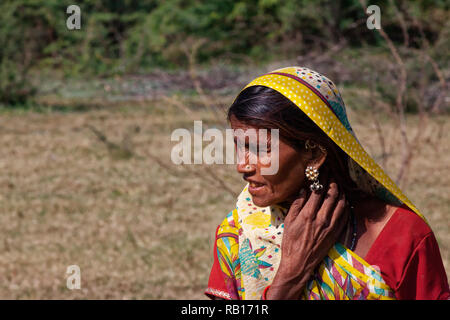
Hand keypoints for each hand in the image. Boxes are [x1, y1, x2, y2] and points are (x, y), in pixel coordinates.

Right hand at [266, 168, 348, 298]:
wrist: (299, 263)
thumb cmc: (290, 242)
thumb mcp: (288, 222)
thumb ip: (297, 204)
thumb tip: (304, 190)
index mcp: (308, 215)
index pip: (318, 191)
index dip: (321, 179)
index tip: (322, 170)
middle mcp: (322, 219)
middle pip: (332, 195)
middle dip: (333, 182)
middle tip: (332, 174)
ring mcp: (331, 227)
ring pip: (341, 204)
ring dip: (341, 192)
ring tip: (338, 184)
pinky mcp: (336, 233)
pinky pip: (345, 216)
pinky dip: (345, 205)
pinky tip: (343, 200)